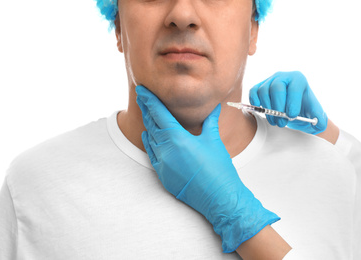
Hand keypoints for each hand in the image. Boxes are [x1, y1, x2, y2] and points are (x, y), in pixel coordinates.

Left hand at [136, 85, 279, 252]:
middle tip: (141, 97)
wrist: (219, 197)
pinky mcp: (163, 175)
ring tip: (146, 113)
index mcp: (178, 139)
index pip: (159, 114)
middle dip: (146, 109)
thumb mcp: (214, 141)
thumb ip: (210, 122)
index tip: (141, 90)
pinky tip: (148, 136)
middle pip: (151, 124)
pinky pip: (151, 155)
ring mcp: (163, 164)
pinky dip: (149, 143)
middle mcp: (166, 150)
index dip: (149, 100)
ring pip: (150, 139)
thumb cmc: (219, 169)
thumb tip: (215, 107)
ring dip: (147, 125)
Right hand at [249, 71, 327, 133]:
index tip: (292, 115)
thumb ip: (320, 120)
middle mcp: (283, 76)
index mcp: (298, 79)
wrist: (294, 110)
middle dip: (278, 107)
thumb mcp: (316, 116)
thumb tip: (317, 122)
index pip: (294, 87)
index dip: (292, 102)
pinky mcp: (259, 87)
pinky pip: (253, 92)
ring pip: (263, 91)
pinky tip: (264, 112)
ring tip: (276, 121)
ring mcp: (269, 81)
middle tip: (282, 122)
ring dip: (268, 110)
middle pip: (276, 88)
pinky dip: (256, 103)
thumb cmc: (305, 110)